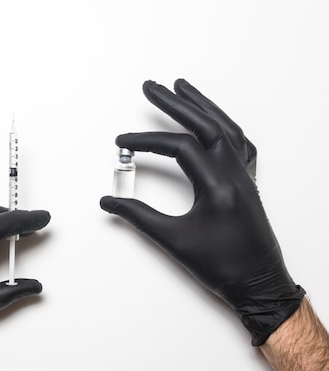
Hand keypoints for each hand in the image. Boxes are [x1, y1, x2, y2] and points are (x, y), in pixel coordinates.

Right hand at [100, 79, 303, 345]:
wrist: (259, 284)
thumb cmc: (223, 267)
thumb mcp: (173, 241)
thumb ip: (138, 217)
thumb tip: (111, 202)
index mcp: (218, 186)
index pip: (179, 148)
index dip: (146, 141)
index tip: (123, 142)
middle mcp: (235, 175)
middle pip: (205, 125)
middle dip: (175, 103)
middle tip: (152, 86)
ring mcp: (244, 177)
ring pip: (226, 128)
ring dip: (203, 105)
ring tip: (182, 89)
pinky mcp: (248, 183)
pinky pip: (240, 144)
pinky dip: (225, 127)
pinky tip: (216, 121)